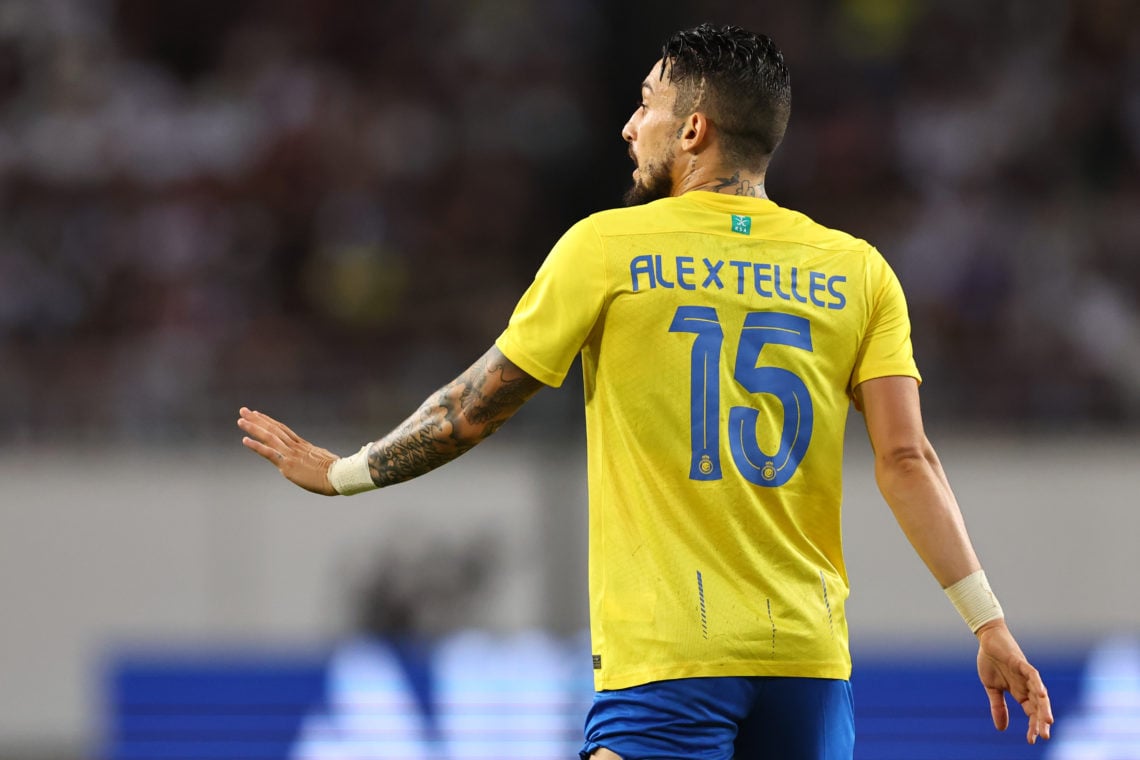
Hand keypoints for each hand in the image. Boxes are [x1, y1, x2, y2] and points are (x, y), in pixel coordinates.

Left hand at [237, 407, 338, 494]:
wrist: (338, 476)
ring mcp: (290, 454)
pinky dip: (255, 445)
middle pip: (273, 428)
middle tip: (244, 410)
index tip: (258, 414)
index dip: (269, 421)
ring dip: (253, 428)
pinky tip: (244, 440)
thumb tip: (318, 457)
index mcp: (303, 445)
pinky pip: (268, 453)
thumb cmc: (336, 471)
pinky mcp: (287, 464)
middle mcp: (294, 446)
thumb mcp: (324, 460)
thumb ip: (316, 457)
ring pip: (269, 437)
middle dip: (257, 419)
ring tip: (240, 420)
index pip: (282, 429)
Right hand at [975, 619, 1052, 743]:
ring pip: (1039, 694)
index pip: (1030, 713)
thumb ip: (998, 707)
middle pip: (1038, 707)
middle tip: (1044, 736)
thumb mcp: (992, 688)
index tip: (1031, 740)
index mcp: (1020, 693)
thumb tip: (1001, 729)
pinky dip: (1038, 685)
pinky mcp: (1022, 664)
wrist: (988, 640)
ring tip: (1048, 721)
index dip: (1032, 726)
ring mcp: (1026, 676)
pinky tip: (1042, 695)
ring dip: (1044, 707)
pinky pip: (1033, 676)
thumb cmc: (991, 662)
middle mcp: (1027, 686)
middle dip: (1041, 721)